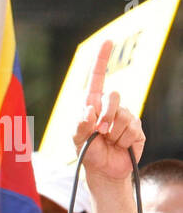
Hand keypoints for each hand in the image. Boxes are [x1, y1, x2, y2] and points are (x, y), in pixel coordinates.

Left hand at [73, 40, 145, 184]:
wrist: (104, 170)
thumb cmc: (87, 152)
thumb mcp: (76, 139)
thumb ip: (79, 124)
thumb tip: (89, 109)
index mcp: (92, 104)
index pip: (98, 78)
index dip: (102, 59)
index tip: (107, 41)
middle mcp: (110, 106)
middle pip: (113, 96)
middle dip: (105, 115)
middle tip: (99, 132)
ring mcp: (125, 116)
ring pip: (122, 115)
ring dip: (112, 132)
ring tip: (108, 141)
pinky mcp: (137, 128)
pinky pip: (131, 128)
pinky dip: (123, 139)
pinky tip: (119, 145)